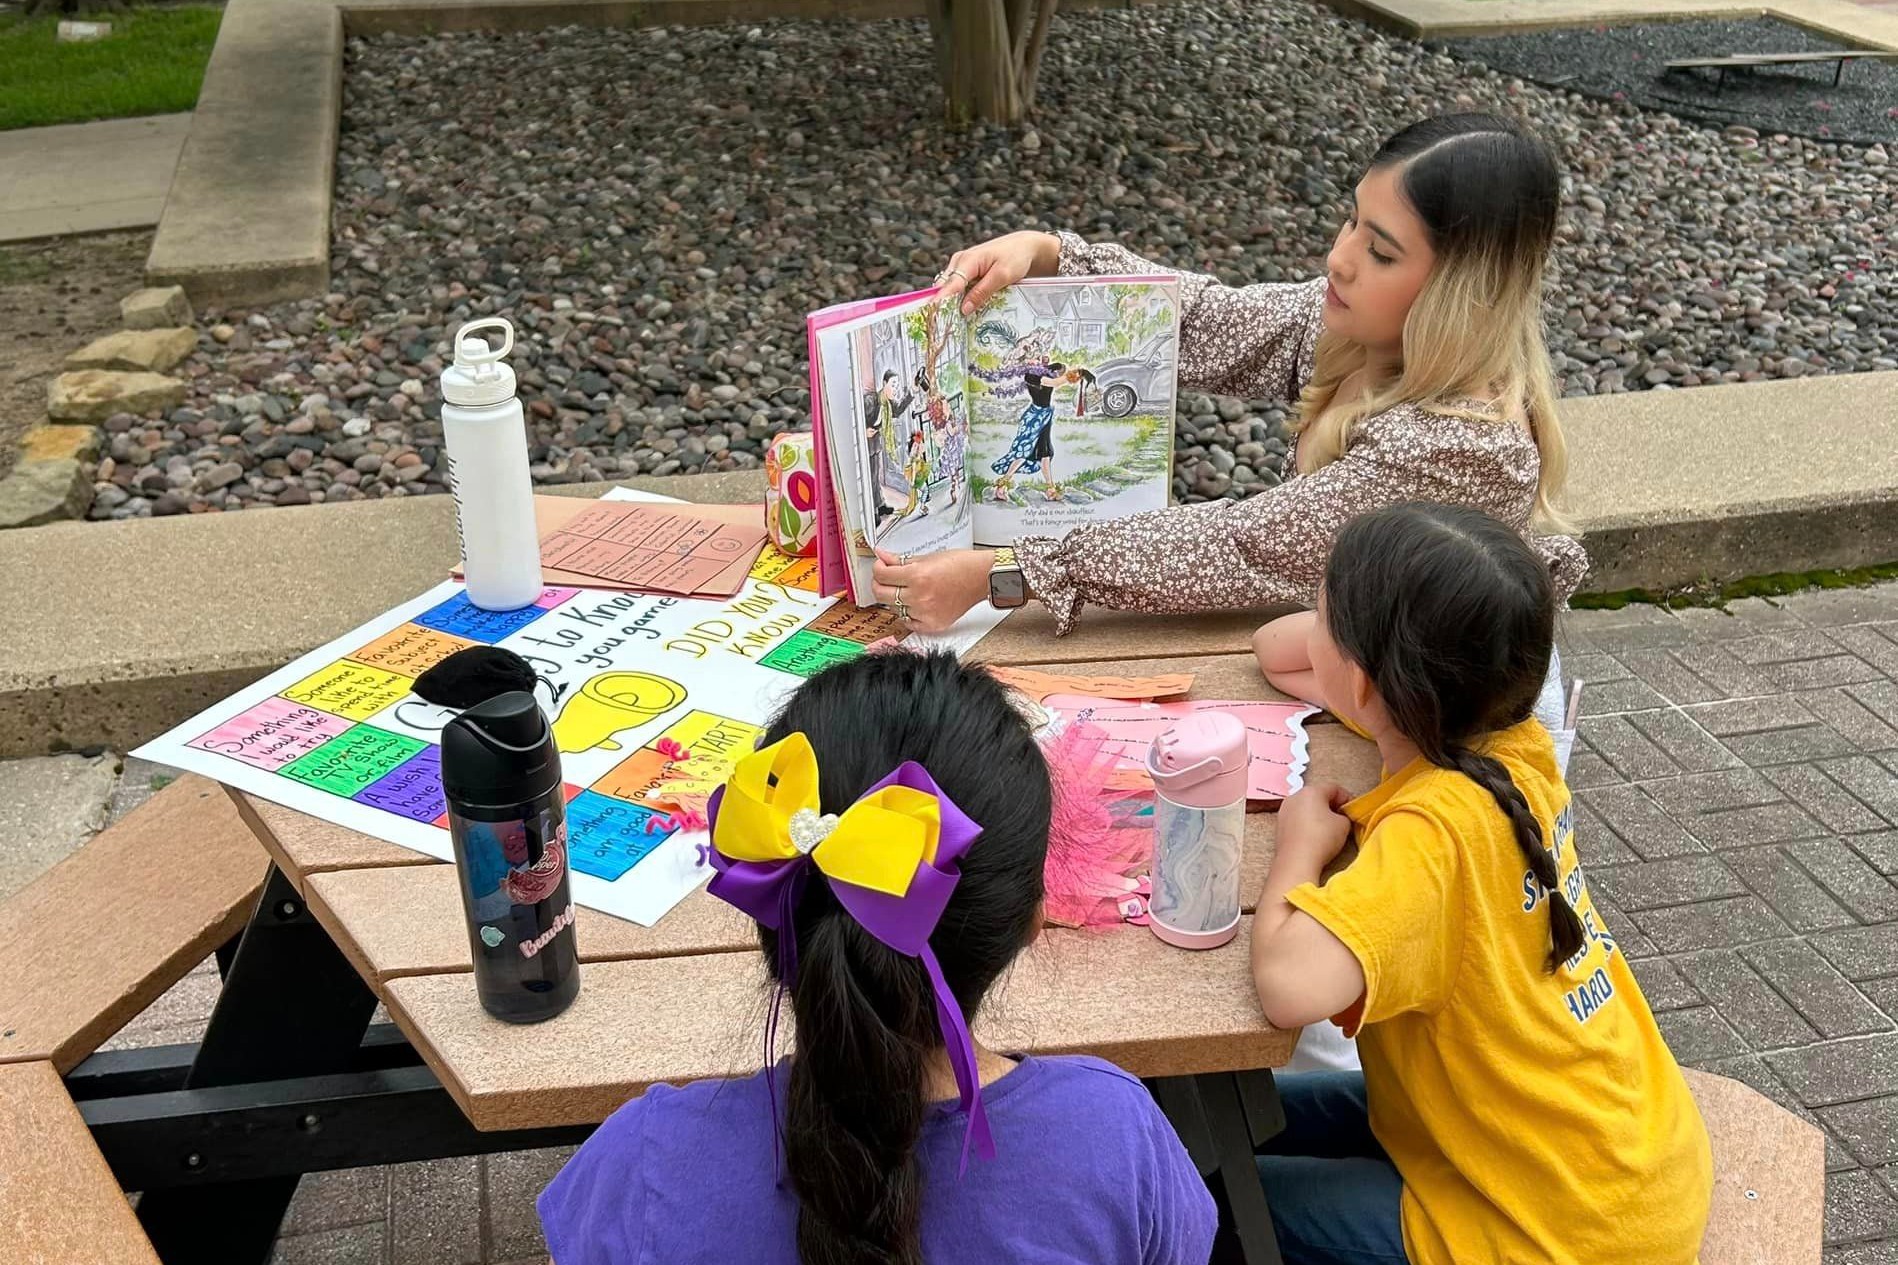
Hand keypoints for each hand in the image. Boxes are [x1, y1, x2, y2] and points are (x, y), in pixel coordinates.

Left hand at [872, 548, 995, 633]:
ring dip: (894, 599)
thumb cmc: (960, 565)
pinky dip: (907, 614)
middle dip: (879, 584)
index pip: (882, 575)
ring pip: (894, 608)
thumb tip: (883, 557)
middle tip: (885, 578)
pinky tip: (913, 603)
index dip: (878, 568)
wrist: (981, 578)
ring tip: (906, 589)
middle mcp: (919, 597)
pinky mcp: (932, 624)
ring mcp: (925, 613)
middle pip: (881, 594)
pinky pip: (908, 622)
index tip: (881, 566)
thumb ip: (900, 560)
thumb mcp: (928, 557)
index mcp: (917, 576)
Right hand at [936, 232, 1062, 316]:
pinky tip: (962, 311)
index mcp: (967, 260)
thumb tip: (963, 309)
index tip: (934, 317)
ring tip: (952, 322)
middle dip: (942, 305)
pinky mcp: (965, 271)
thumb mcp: (1002, 276)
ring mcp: (960, 265)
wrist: (1023, 246)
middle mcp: (959, 261)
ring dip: (950, 303)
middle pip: (944, 287)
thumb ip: (982, 292)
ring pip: (949, 288)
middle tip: (943, 326)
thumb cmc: (1015, 258)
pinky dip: (958, 298)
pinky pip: (956, 287)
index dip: (941, 302)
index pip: (950, 285)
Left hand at [1275, 782, 1353, 871]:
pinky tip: (1314, 836)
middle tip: (1343, 819)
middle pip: (1318, 796)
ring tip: (1329, 829)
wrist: (1296, 861)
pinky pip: (1297, 819)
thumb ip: (1345, 815)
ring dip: (1318, 814)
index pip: (1334, 788)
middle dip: (1332, 806)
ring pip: (1306, 807)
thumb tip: (1340, 817)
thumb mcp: (1344, 824)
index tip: (1352, 810)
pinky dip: (1307, 823)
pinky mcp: (1279, 825)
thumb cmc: (1322, 838)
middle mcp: (1294, 796)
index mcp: (1311, 791)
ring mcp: (1284, 810)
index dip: (1347, 798)